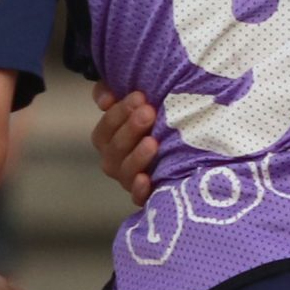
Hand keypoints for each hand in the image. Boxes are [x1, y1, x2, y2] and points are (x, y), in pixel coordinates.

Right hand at [89, 83, 159, 205]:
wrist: (184, 149)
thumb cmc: (152, 121)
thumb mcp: (132, 102)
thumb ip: (109, 92)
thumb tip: (105, 100)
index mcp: (107, 139)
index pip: (106, 127)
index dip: (119, 112)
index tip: (140, 96)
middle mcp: (114, 161)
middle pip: (115, 148)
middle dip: (130, 128)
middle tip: (148, 112)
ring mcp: (128, 179)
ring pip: (125, 171)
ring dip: (137, 156)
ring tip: (152, 141)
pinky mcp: (145, 195)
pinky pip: (138, 197)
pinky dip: (140, 190)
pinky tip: (146, 178)